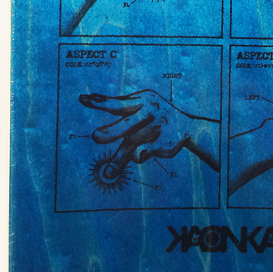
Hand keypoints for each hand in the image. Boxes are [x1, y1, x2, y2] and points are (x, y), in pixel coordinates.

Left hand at [79, 89, 219, 178]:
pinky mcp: (165, 143)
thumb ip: (120, 104)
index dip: (100, 103)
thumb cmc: (156, 114)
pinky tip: (139, 155)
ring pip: (133, 145)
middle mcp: (150, 112)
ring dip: (120, 158)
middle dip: (111, 131)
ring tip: (109, 172)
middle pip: (127, 124)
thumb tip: (91, 98)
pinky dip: (139, 156)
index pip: (118, 103)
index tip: (84, 100)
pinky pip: (144, 154)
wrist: (188, 127)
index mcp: (143, 100)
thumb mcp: (142, 104)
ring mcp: (158, 128)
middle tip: (95, 136)